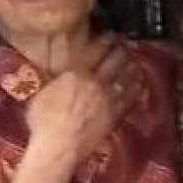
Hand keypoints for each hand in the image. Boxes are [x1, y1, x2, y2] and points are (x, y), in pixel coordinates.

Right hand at [24, 35, 141, 171]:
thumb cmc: (43, 121)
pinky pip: (129, 98)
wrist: (58, 147)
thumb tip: (63, 74)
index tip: (111, 35)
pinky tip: (138, 84)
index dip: (106, 40)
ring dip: (131, 66)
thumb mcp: (43, 92)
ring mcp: (107, 98)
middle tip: (125, 44)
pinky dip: (135, 88)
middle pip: (115, 60)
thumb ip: (58, 80)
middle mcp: (95, 81)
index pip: (96, 50)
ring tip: (134, 60)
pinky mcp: (114, 115)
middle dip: (122, 49)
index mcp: (76, 72)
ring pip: (125, 76)